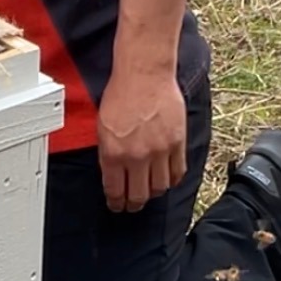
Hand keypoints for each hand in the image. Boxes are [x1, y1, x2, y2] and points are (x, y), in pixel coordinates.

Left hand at [98, 68, 186, 213]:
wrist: (144, 74)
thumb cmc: (121, 94)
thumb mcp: (102, 127)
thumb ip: (108, 154)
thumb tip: (112, 175)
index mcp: (113, 153)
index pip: (115, 191)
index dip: (116, 203)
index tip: (117, 206)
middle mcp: (136, 156)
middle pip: (138, 196)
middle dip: (133, 205)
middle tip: (132, 206)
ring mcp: (159, 151)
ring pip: (159, 188)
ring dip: (153, 193)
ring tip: (150, 191)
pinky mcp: (177, 143)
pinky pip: (177, 172)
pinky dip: (172, 180)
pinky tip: (167, 180)